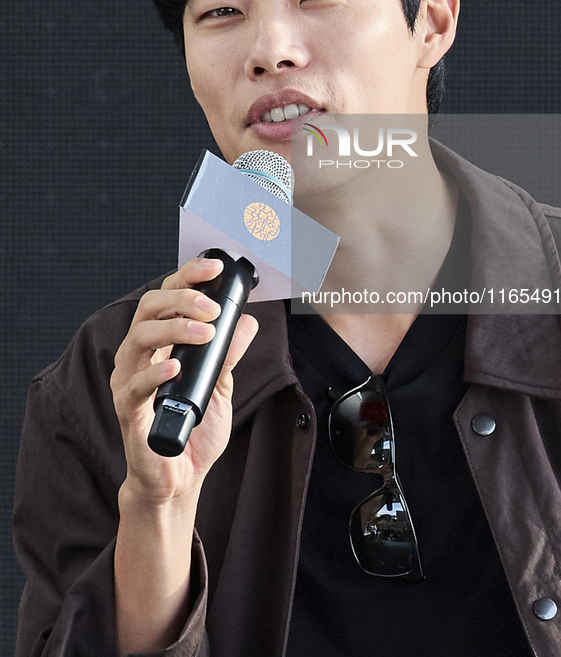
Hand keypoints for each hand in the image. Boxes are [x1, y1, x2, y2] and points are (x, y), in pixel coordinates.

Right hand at [111, 256, 258, 505]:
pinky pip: (135, 384)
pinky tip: (176, 367)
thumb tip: (247, 321)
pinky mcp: (127, 409)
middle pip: (149, 308)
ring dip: (175, 328)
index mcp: (159, 344)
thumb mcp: (221, 387)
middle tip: (213, 307)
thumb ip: (228, 354)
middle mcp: (139, 356)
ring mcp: (129, 380)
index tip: (213, 267)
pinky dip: (156, 373)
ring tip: (206, 333)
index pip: (166, 298)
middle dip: (182, 298)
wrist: (180, 479)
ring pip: (139, 337)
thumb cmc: (194, 431)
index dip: (187, 277)